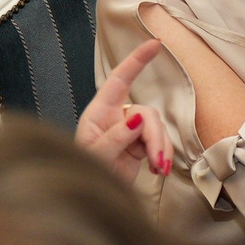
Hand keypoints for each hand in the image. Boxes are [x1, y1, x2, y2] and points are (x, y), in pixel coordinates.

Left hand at [77, 39, 173, 182]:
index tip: (155, 44)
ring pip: (156, 128)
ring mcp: (128, 131)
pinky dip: (162, 155)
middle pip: (147, 113)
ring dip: (160, 148)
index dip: (136, 61)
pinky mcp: (139, 145)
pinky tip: (157, 170)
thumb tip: (138, 119)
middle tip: (157, 161)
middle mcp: (115, 117)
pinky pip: (159, 142)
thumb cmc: (82, 173)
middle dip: (155, 136)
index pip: (119, 80)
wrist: (88, 200)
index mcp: (99, 113)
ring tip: (158, 170)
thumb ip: (115, 138)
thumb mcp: (96, 156)